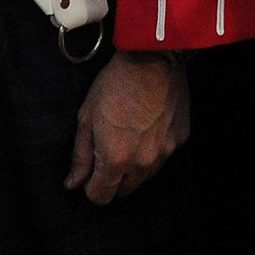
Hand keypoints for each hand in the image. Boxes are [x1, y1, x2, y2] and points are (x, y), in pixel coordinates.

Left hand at [65, 51, 190, 203]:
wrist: (153, 58)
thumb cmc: (116, 84)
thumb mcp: (87, 118)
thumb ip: (80, 156)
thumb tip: (74, 182)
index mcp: (116, 160)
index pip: (101, 197)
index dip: (91, 187)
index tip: (90, 173)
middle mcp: (143, 162)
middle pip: (125, 191)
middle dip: (113, 178)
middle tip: (109, 151)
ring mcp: (165, 151)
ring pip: (146, 176)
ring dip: (135, 166)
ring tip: (130, 136)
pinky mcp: (180, 138)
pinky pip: (163, 156)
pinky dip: (154, 149)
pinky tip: (148, 126)